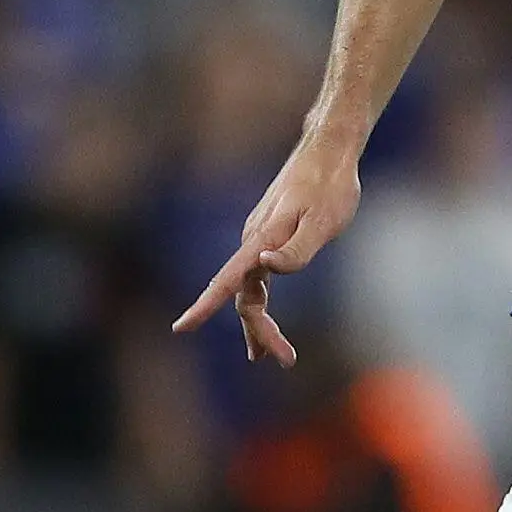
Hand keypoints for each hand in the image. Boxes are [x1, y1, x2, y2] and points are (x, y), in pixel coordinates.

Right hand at [171, 135, 361, 366]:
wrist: (330, 151)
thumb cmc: (331, 186)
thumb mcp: (323, 220)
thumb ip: (297, 249)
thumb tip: (265, 267)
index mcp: (261, 239)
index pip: (227, 280)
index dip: (204, 306)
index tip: (181, 328)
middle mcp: (253, 241)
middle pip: (244, 297)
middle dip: (259, 332)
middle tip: (285, 360)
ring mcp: (259, 239)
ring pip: (250, 291)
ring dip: (258, 324)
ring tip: (268, 356)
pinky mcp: (269, 237)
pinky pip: (256, 280)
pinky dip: (260, 305)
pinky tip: (263, 320)